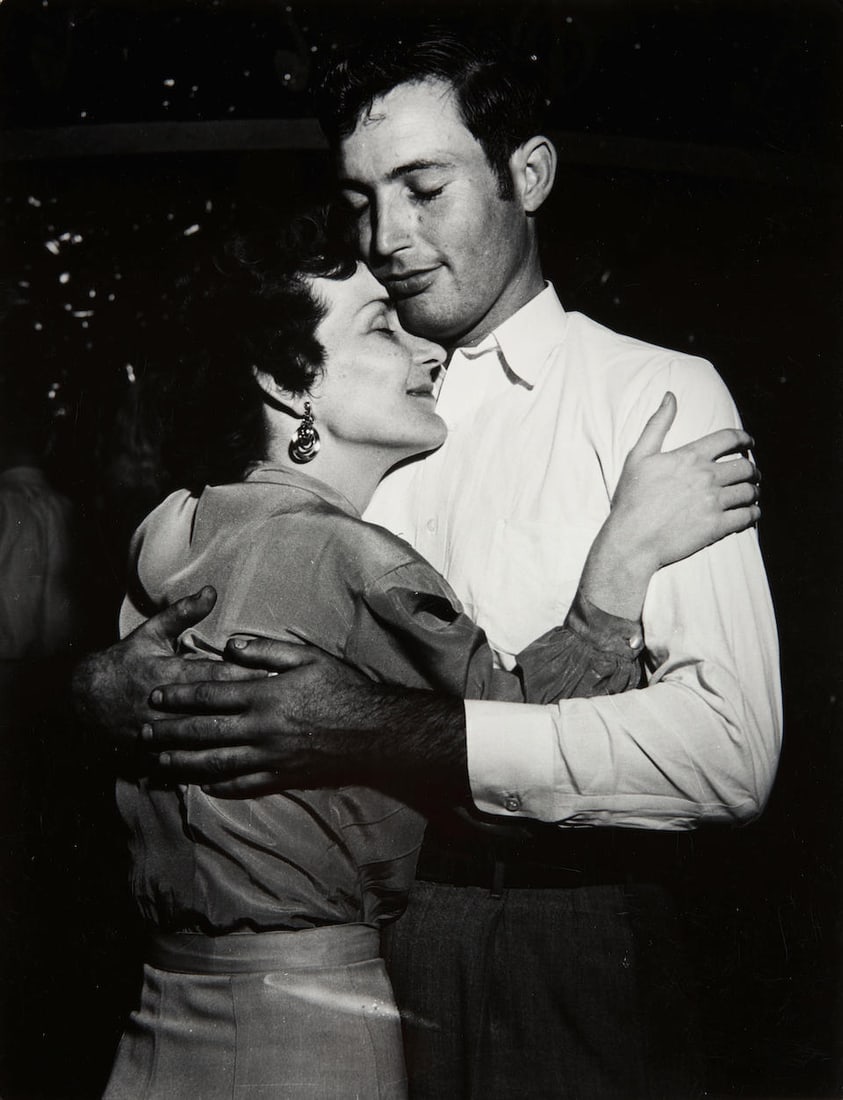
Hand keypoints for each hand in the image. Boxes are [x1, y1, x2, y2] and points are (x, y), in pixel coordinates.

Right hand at [72, 587, 265, 750]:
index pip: (217, 674)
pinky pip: (189, 762)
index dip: (247, 673)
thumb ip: (183, 613)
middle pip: (217, 707)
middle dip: (250, 705)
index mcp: (170, 673)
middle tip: (283, 703)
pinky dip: (213, 763)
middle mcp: (169, 705)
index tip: (276, 672)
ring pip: (206, 738)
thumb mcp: (151, 633)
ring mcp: (163, 733)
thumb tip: (212, 591)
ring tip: (270, 734)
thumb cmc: (126, 662)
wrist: (86, 701)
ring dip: (238, 735)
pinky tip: (241, 765)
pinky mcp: (157, 754)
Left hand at [143, 639, 370, 794]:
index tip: (156, 696)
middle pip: (205, 731)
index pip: (211, 695)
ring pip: (216, 762)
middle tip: (142, 729)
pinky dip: (218, 786)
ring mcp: (270, 757)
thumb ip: (268, 650)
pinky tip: (201, 785)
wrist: (374, 732)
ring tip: (159, 759)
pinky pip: (242, 785)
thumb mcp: (309, 658)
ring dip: (183, 761)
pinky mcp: (282, 777)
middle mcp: (261, 729)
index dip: (180, 696)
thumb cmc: (343, 689)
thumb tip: (230, 644)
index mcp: (265, 695)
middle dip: (170, 730)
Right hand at [578, 393, 759, 619]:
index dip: (744, 438)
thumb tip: (670, 396)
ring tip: (752, 494)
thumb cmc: (631, 498)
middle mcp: (706, 477)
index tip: (749, 443)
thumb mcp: (639, 456)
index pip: (729, 439)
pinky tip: (750, 513)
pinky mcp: (717, 527)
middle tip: (751, 474)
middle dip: (752, 468)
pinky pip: (747, 516)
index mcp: (690, 457)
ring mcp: (714, 502)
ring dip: (754, 491)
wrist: (631, 539)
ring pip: (749, 491)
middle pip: (745, 466)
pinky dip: (753, 514)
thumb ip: (657, 424)